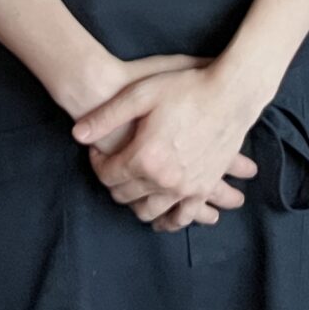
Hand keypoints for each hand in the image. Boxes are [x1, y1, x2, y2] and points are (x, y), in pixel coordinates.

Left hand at [71, 61, 261, 228]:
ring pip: (150, 212)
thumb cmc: (185, 89)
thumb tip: (77, 134)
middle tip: (114, 165)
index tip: (98, 150)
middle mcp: (164, 179)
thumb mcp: (140, 94)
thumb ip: (106, 116)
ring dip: (136, 205)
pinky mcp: (204, 188)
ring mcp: (186, 188)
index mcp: (144, 157)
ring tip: (133, 191)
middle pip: (125, 195)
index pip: (107, 175)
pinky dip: (170, 220)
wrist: (231, 94)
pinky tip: (163, 215)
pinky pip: (182, 216)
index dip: (97, 163)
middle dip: (113, 183)